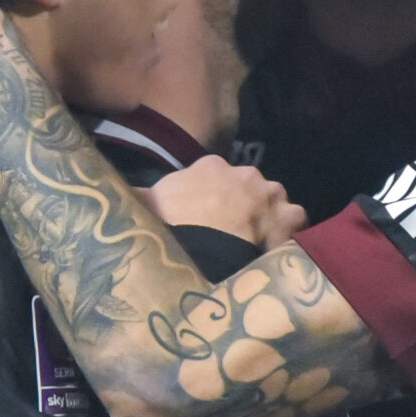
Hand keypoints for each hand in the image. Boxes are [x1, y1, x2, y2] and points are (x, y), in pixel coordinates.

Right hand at [148, 156, 304, 247]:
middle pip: (252, 188)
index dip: (218, 198)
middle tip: (236, 234)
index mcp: (212, 166)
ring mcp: (269, 195)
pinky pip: (297, 221)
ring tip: (259, 244)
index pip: (219, 175)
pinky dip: (290, 234)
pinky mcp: (288, 218)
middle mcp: (245, 174)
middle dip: (248, 206)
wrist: (194, 250)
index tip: (213, 217)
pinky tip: (278, 250)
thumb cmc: (165, 225)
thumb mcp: (144, 202)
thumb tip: (118, 195)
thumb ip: (140, 195)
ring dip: (272, 218)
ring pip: (278, 202)